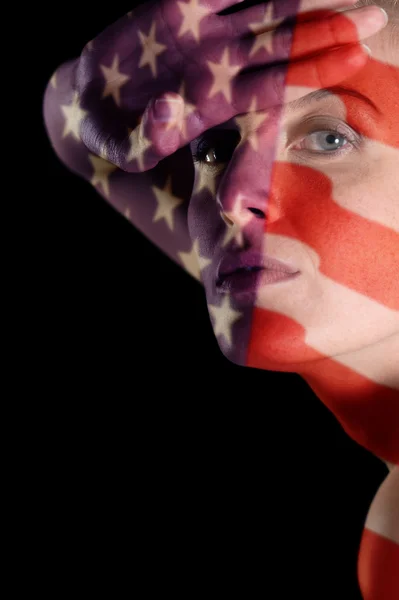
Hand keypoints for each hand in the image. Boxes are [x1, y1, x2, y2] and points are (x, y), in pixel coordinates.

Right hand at [75, 0, 387, 171]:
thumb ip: (149, 137)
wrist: (92, 104)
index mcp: (218, 102)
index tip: (354, 57)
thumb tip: (167, 110)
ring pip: (265, 7)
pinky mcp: (179, 6)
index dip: (314, 69)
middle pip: (285, 42)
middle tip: (377, 16)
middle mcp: (221, 65)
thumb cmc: (115, 134)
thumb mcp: (128, 146)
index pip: (276, 84)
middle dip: (330, 29)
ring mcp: (204, 33)